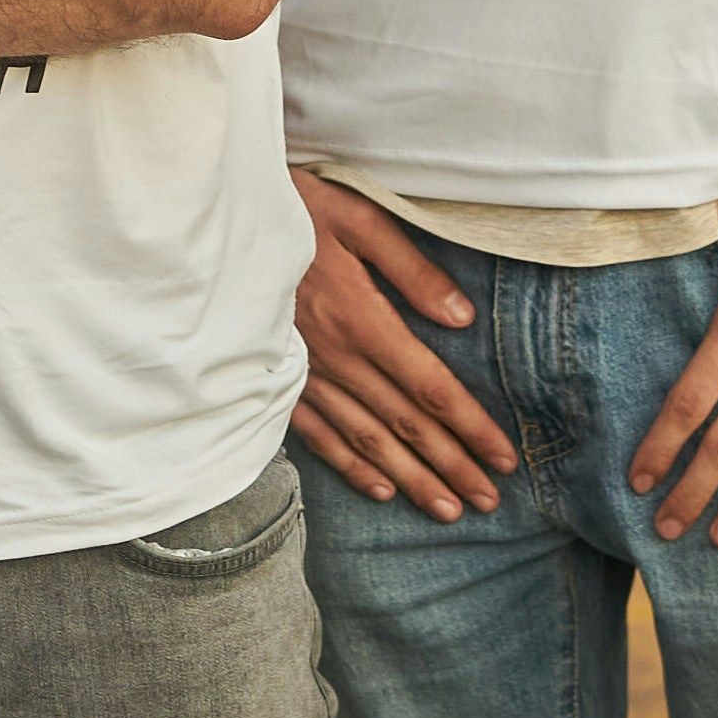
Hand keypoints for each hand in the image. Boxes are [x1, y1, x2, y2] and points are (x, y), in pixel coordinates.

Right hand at [288, 172, 513, 518]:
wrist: (213, 223)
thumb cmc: (293, 210)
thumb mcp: (358, 219)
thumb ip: (412, 271)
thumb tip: (462, 317)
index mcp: (361, 319)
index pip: (430, 388)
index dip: (471, 427)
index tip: (503, 457)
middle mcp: (335, 358)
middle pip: (405, 424)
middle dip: (451, 465)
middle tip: (489, 501)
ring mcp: (303, 374)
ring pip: (366, 439)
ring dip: (410, 478)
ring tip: (447, 508)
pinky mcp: (276, 379)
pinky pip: (317, 434)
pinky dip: (350, 466)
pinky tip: (379, 489)